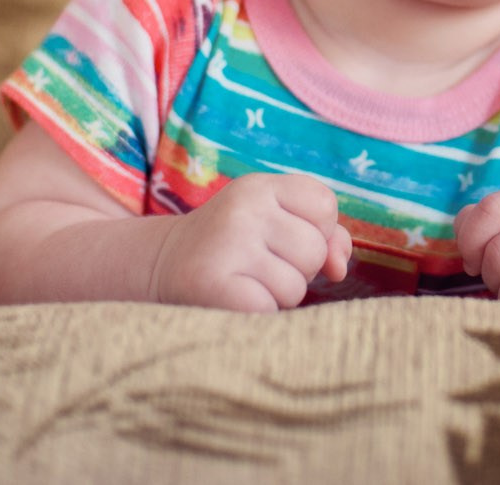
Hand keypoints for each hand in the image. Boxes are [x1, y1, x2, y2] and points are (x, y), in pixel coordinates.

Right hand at [150, 172, 351, 311]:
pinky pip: (270, 309)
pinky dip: (259, 313)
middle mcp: (244, 209)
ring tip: (245, 281)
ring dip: (277, 295)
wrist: (160, 267)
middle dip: (297, 269)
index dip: (316, 231)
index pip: (325, 206)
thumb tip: (339, 268)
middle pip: (314, 250)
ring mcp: (228, 245)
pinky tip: (234, 299)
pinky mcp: (216, 284)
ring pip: (296, 286)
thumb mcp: (274, 223)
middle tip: (258, 265)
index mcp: (259, 186)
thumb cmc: (234, 246)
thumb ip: (324, 235)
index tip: (282, 238)